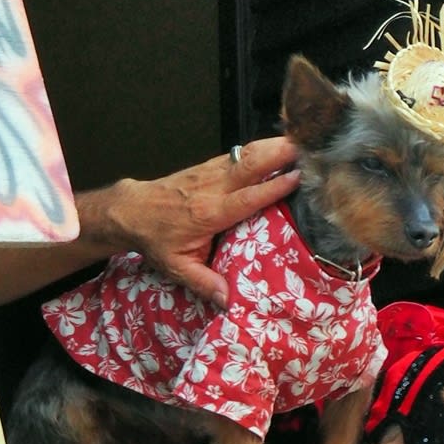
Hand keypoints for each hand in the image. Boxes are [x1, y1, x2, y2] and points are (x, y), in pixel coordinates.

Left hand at [110, 137, 299, 307]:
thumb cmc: (156, 240)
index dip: (273, 187)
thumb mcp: (177, 267)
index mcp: (209, 213)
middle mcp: (213, 187)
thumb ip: (204, 283)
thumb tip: (229, 302)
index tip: (298, 178)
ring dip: (276, 145)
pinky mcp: (210, 165)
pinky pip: (241, 153)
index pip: (246, 198)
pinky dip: (264, 147)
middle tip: (312, 149)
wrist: (132, 211)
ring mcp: (211, 172)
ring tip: (306, 141)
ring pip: (247, 152)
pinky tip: (282, 144)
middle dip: (281, 153)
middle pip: (251, 163)